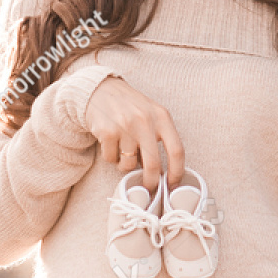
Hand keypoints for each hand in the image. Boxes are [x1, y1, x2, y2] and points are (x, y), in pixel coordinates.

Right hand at [83, 75, 183, 190]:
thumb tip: (165, 173)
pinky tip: (110, 143)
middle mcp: (145, 121)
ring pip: (128, 164)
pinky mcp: (107, 132)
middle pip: (153, 164)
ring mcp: (125, 126)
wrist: (101, 90)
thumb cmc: (131, 107)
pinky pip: (111, 159)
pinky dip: (111, 157)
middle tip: (148, 187)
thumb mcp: (152, 115)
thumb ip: (160, 138)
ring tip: (123, 151)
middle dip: (151, 181)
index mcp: (162, 117)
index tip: (172, 184)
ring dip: (125, 166)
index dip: (177, 172)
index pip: (177, 150)